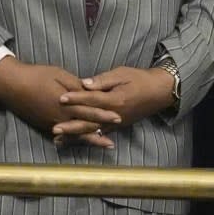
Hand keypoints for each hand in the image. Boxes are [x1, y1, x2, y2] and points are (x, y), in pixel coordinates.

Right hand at [0, 57, 120, 146]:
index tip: (118, 118)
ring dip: (89, 139)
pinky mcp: (44, 125)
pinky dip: (74, 139)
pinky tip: (81, 140)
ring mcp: (51, 123)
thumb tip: (91, 93)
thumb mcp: (60, 75)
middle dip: (100, 132)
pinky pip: (63, 134)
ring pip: (74, 134)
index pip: (89, 111)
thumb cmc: (37, 76)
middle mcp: (59, 117)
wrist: (12, 84)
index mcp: (65, 104)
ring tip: (103, 144)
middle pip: (84, 126)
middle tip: (114, 140)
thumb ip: (76, 86)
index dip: (104, 115)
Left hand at [55, 66, 174, 128]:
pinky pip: (100, 134)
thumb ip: (103, 80)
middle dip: (71, 125)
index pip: (92, 99)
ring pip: (93, 131)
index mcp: (116, 99)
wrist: (159, 91)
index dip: (76, 98)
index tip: (61, 98)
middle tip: (54, 128)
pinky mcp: (118, 126)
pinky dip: (88, 138)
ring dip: (76, 135)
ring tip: (59, 139)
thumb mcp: (122, 73)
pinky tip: (75, 141)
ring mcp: (116, 123)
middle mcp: (115, 115)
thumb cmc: (140, 79)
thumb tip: (85, 83)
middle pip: (89, 121)